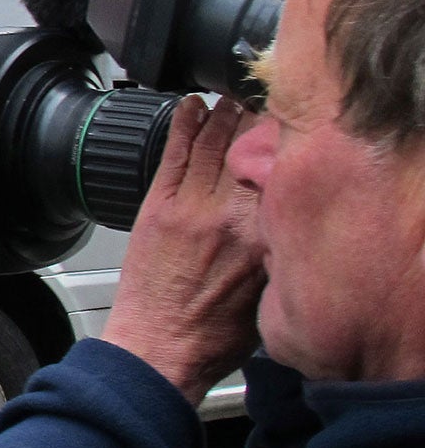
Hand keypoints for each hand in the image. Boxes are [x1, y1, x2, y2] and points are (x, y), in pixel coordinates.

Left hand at [101, 96, 265, 403]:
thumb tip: (289, 212)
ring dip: (222, 115)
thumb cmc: (214, 334)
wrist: (160, 350)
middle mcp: (230, 214)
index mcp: (266, 235)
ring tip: (230, 98)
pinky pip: (173, 155)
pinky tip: (191, 106)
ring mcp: (190, 207)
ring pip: (212, 145)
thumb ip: (282, 244)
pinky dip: (184, 126)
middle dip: (258, 119)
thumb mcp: (273, 289)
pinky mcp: (156, 208)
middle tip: (262, 100)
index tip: (291, 127)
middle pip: (249, 146)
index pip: (284, 168)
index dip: (287, 141)